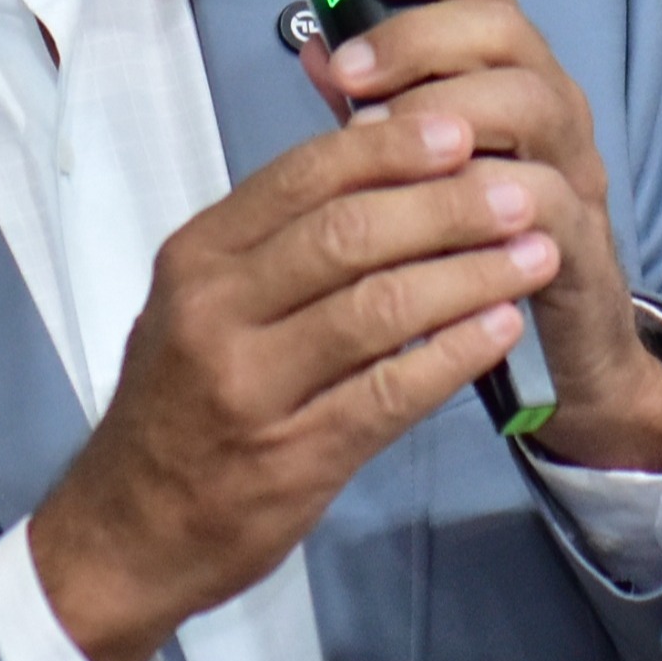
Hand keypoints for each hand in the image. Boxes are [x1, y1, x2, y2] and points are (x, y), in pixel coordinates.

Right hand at [28, 110, 538, 660]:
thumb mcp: (197, 304)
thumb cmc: (177, 404)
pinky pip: (390, 393)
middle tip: (519, 191)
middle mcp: (215, 312)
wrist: (127, 532)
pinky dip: (455, 354)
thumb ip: (274, 243)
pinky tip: (502, 327)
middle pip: (348, 234)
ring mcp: (252, 387)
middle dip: (447, 206)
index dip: (390, 149)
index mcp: (197, 258)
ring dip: (469, 275)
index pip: (302, 177)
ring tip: (534, 253)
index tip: (462, 128)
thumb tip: (384, 169)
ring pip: (378, 308)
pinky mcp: (294, 456)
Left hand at [311, 0, 661, 474]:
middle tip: (349, 73)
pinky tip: (433, 206)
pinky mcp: (580, 243)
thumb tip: (317, 45)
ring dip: (449, 108)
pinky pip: (548, 200)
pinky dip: (489, 195)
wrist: (563, 356)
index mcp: (507, 77)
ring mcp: (573, 172)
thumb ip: (375, 107)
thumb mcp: (418, 169)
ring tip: (374, 137)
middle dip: (419, 38)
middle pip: (505, 30)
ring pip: (533, 100)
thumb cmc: (476, 249)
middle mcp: (550, 108)